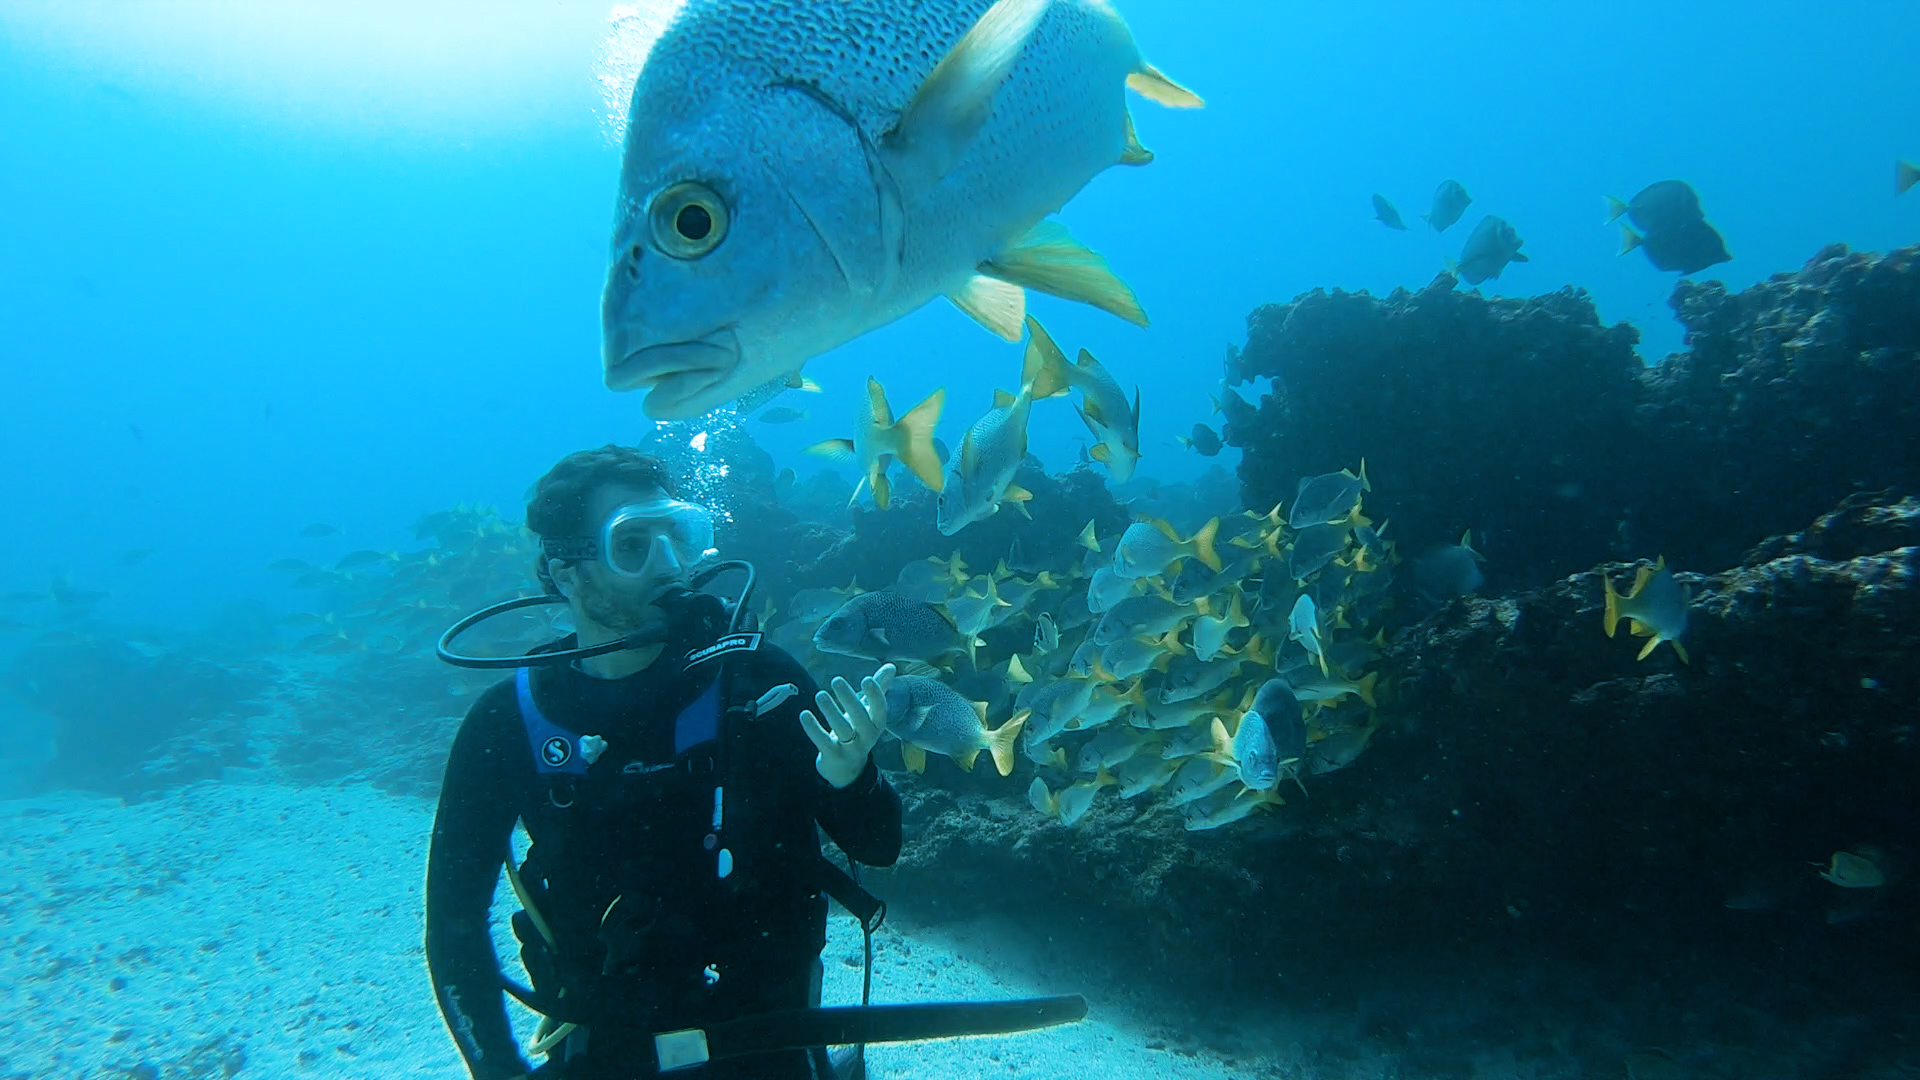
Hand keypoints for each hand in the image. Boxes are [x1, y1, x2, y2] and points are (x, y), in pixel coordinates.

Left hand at [801, 664, 893, 787]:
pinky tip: (804, 714)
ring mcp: (850, 749)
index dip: (875, 695)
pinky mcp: (832, 756)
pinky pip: (823, 742)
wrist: (847, 771)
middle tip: (836, 680)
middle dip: (849, 699)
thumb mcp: (869, 713)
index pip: (881, 710)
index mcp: (876, 725)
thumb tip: (890, 666)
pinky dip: (813, 728)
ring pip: (842, 729)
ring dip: (831, 711)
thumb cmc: (858, 732)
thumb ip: (879, 689)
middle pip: (860, 719)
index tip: (866, 679)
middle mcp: (866, 738)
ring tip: (820, 695)